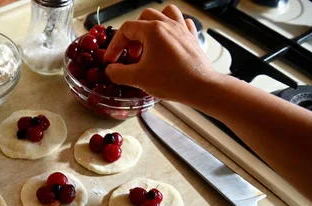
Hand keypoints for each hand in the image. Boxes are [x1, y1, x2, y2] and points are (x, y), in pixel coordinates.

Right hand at [104, 5, 219, 102]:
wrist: (201, 87)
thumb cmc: (172, 80)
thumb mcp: (138, 79)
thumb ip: (118, 73)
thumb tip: (110, 70)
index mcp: (153, 30)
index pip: (126, 29)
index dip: (115, 46)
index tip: (112, 60)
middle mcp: (168, 24)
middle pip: (143, 17)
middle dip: (132, 36)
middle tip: (131, 55)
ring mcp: (182, 29)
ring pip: (165, 13)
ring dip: (153, 24)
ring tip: (148, 41)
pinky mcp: (191, 38)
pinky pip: (182, 23)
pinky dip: (172, 29)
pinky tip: (168, 41)